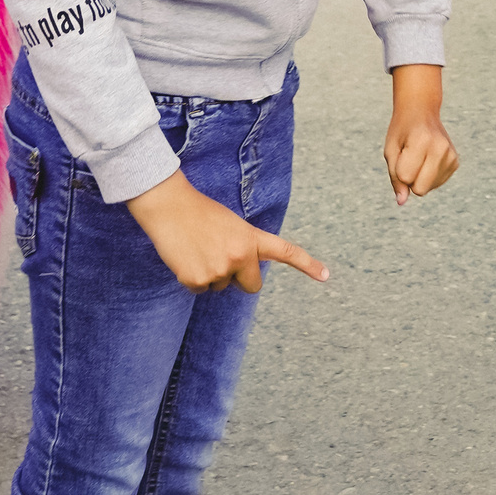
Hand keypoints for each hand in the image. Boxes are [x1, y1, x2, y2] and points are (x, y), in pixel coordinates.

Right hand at [126, 171, 328, 292]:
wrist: (169, 205)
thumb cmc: (199, 213)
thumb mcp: (231, 225)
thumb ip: (242, 247)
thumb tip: (239, 276)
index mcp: (251, 238)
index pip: (285, 252)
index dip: (307, 265)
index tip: (326, 276)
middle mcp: (240, 256)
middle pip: (251, 286)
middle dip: (240, 278)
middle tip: (220, 254)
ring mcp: (219, 270)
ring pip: (221, 287)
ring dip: (211, 273)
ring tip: (198, 247)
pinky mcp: (197, 280)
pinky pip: (200, 289)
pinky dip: (192, 277)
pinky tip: (185, 256)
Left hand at [382, 64, 457, 205]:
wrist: (421, 111)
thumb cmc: (402, 131)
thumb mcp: (390, 150)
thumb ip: (395, 177)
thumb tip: (401, 201)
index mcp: (422, 141)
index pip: (405, 177)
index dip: (398, 170)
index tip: (401, 153)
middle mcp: (441, 148)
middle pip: (419, 189)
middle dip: (410, 179)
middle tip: (409, 157)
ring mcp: (451, 155)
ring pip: (428, 188)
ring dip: (419, 177)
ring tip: (419, 155)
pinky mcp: (455, 161)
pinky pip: (436, 184)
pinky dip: (429, 175)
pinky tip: (428, 158)